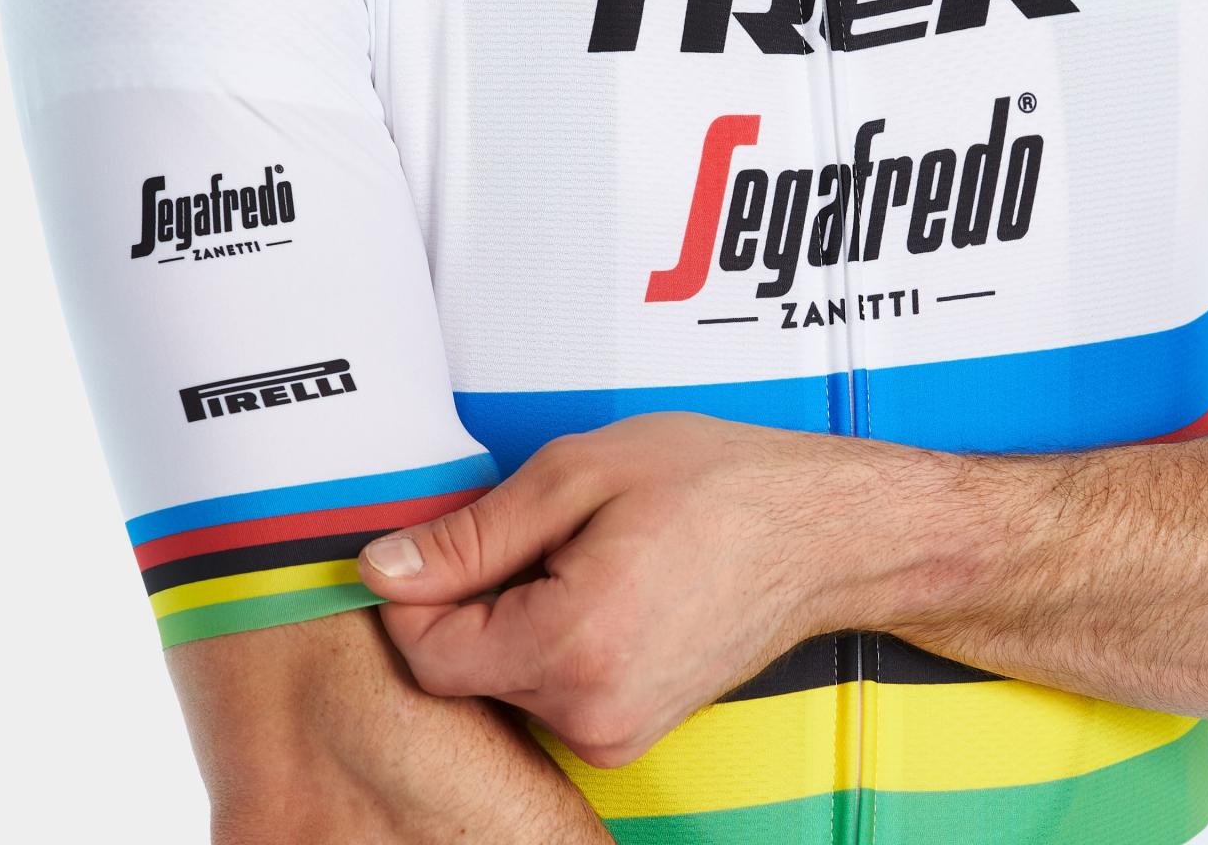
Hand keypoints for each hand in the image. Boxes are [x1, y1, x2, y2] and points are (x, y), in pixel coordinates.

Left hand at [358, 413, 885, 766]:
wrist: (823, 532)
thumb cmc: (721, 487)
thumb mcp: (580, 475)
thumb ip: (472, 533)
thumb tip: (384, 568)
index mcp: (571, 648)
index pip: (426, 652)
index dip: (418, 588)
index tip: (452, 537)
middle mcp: (592, 714)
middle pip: (464, 670)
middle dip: (476, 597)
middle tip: (543, 530)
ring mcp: (617, 733)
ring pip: (506, 680)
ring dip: (517, 617)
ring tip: (587, 554)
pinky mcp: (633, 732)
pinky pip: (552, 691)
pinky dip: (554, 639)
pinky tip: (606, 587)